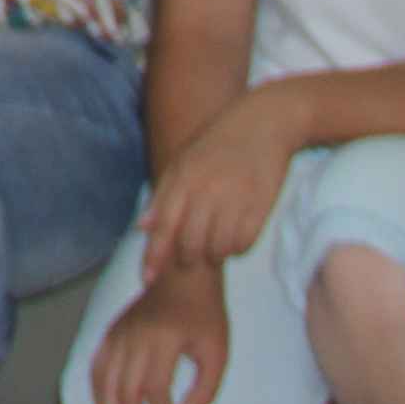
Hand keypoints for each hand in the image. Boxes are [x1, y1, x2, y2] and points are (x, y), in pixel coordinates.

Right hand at [87, 259, 233, 403]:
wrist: (184, 273)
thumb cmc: (206, 315)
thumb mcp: (217, 354)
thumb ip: (205, 391)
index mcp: (163, 341)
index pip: (155, 391)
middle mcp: (134, 337)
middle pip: (125, 392)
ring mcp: (118, 333)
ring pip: (104, 383)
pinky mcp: (111, 331)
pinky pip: (96, 367)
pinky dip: (98, 393)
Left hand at [140, 99, 303, 285]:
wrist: (263, 123)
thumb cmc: (217, 144)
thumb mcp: (183, 161)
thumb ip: (162, 195)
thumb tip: (141, 227)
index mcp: (183, 177)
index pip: (163, 225)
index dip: (153, 256)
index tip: (146, 280)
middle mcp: (207, 189)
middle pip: (190, 244)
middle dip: (187, 260)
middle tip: (191, 258)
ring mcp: (235, 198)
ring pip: (218, 249)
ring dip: (214, 256)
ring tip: (214, 246)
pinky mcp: (261, 205)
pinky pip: (245, 243)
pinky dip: (237, 248)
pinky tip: (235, 237)